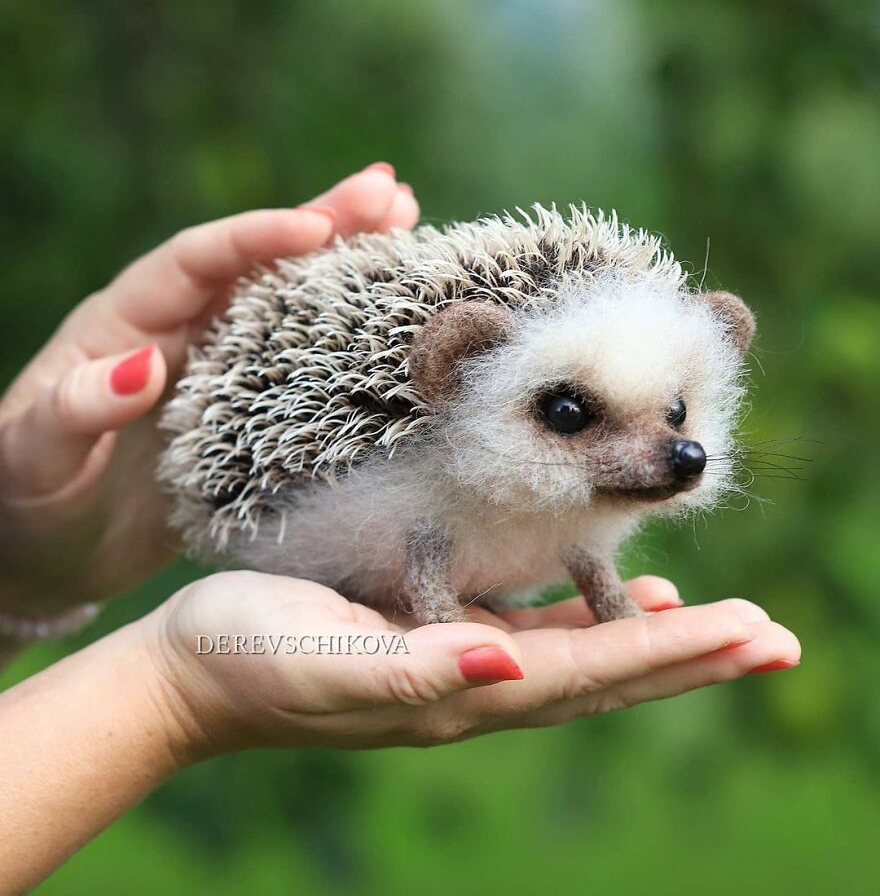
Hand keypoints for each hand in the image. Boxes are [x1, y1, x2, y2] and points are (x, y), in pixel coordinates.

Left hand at [0, 165, 417, 617]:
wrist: (41, 555)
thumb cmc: (22, 501)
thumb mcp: (32, 458)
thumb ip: (75, 411)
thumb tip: (141, 367)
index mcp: (126, 322)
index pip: (197, 261)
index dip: (256, 237)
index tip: (317, 226)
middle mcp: (179, 330)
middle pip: (258, 262)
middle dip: (325, 223)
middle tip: (394, 193)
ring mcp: (217, 368)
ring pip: (290, 299)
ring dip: (346, 259)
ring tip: (409, 218)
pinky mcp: (243, 409)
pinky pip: (302, 360)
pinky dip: (348, 333)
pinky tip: (390, 312)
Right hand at [148, 571, 800, 756]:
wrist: (189, 673)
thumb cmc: (243, 656)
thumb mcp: (317, 658)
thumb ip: (409, 669)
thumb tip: (506, 663)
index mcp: (459, 692)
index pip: (591, 673)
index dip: (674, 652)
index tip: (754, 630)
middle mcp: (477, 689)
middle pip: (610, 674)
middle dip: (698, 657)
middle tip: (779, 640)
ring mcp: (462, 670)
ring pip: (589, 656)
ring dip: (663, 644)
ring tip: (728, 630)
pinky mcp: (439, 642)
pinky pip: (542, 635)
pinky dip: (599, 623)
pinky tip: (629, 602)